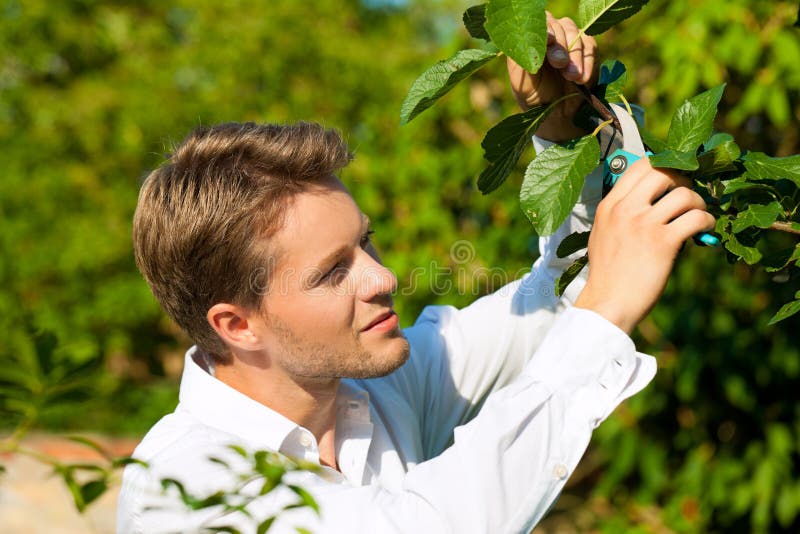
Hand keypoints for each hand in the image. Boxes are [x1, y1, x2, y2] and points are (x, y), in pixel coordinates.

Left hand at [507, 13, 596, 140]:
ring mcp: (570, 41)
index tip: (549, 41)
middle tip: (560, 64)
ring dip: (575, 55)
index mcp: (532, 40)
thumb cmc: (534, 96)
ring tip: (572, 77)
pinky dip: (588, 63)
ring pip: (576, 34)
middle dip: (561, 46)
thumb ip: (523, 63)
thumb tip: (528, 45)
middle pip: (559, 26)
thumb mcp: (522, 83)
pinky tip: (582, 79)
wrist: (556, 113)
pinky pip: (590, 47)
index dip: (545, 30)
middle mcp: (551, 35)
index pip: (539, 24)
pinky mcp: (587, 50)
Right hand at [574, 160, 715, 333]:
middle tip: (687, 196)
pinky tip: (705, 230)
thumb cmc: (608, 274)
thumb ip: (620, 213)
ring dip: (699, 202)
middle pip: (664, 172)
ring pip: (684, 194)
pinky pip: (696, 218)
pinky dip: (707, 221)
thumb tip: (650, 199)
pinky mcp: (663, 242)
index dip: (663, 165)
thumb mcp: (603, 234)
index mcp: (609, 206)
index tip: (673, 177)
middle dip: (683, 180)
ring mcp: (644, 224)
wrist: (608, 303)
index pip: (639, 166)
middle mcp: (625, 210)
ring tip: (699, 215)